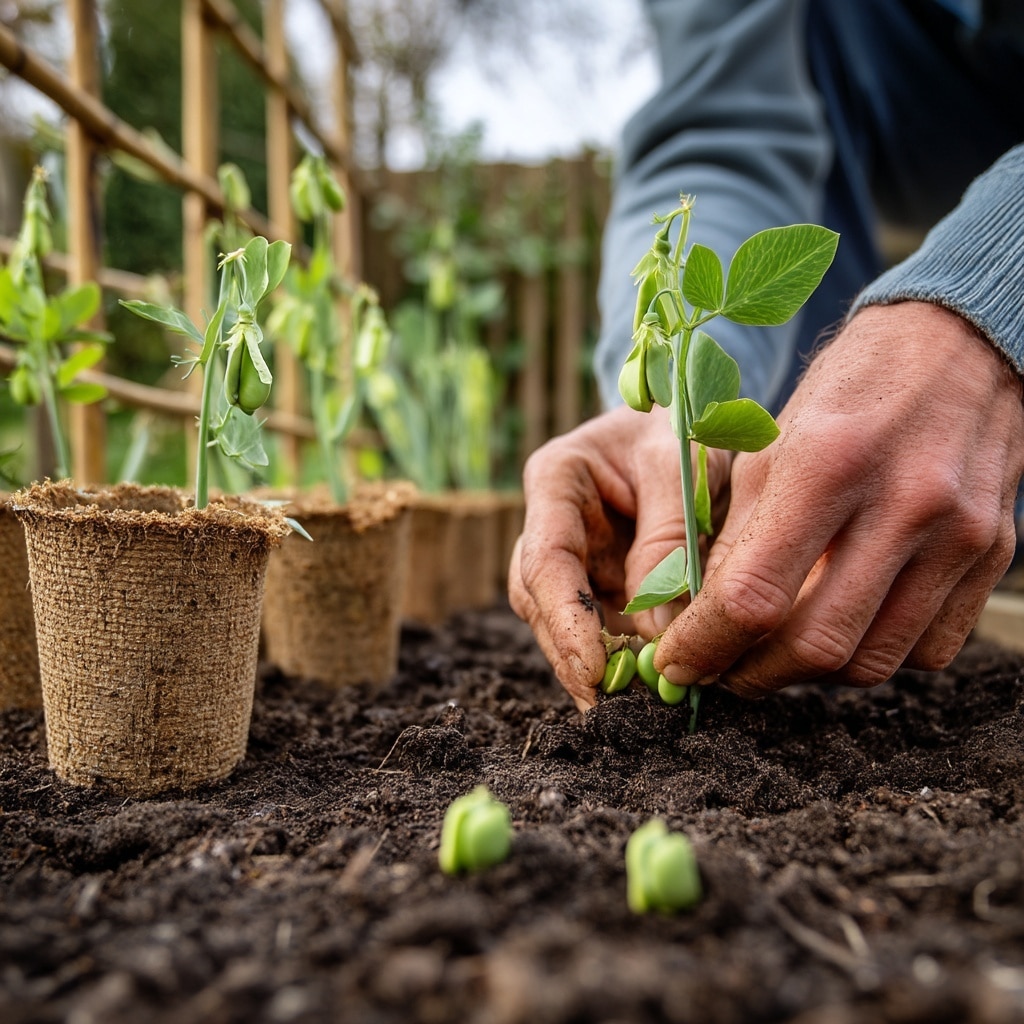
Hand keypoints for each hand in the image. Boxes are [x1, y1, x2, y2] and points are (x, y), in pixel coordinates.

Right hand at [508, 403, 729, 710]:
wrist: (695, 420)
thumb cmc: (685, 426)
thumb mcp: (684, 467)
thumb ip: (668, 540)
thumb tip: (658, 633)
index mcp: (555, 479)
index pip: (546, 558)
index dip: (565, 618)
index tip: (593, 668)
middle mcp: (552, 523)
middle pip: (543, 600)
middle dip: (572, 654)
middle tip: (610, 706)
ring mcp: (574, 555)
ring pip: (564, 620)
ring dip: (593, 664)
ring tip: (630, 708)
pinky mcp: (599, 579)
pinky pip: (601, 624)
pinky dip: (620, 657)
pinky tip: (643, 686)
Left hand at [655, 302, 1023, 697]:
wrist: (957, 345)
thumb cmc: (847, 389)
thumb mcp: (771, 444)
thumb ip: (737, 535)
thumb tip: (701, 617)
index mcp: (828, 462)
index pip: (754, 595)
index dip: (705, 645)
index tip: (677, 665)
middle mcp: (905, 504)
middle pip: (817, 644)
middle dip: (753, 675)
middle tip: (723, 671)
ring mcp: (959, 536)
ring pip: (873, 661)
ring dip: (810, 676)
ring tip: (774, 655)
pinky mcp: (993, 555)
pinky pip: (929, 650)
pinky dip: (873, 656)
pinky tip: (842, 628)